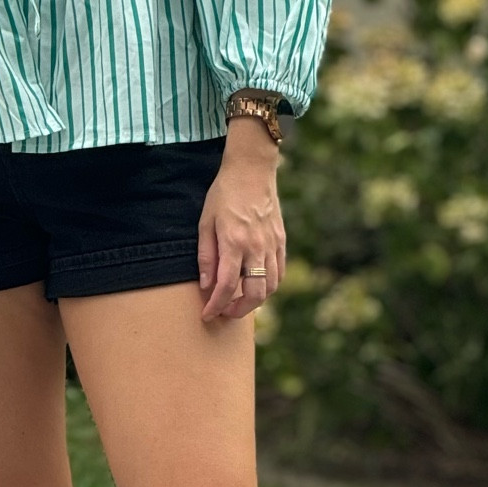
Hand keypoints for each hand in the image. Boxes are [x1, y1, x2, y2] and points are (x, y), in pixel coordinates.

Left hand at [197, 122, 285, 322]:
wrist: (251, 171)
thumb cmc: (223, 194)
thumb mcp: (205, 223)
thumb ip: (206, 256)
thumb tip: (206, 286)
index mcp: (234, 243)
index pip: (226, 287)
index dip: (216, 306)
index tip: (207, 315)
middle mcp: (256, 248)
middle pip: (254, 294)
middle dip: (237, 311)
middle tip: (224, 313)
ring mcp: (272, 245)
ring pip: (270, 287)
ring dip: (255, 301)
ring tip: (239, 302)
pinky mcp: (281, 241)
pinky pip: (279, 272)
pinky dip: (269, 286)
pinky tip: (256, 286)